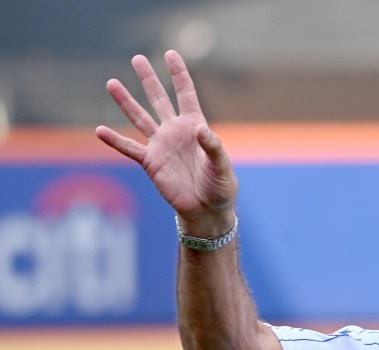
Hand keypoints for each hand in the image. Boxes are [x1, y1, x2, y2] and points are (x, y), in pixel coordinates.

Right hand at [95, 50, 237, 236]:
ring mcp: (161, 145)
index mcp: (195, 126)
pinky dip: (115, 141)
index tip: (170, 54)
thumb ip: (212, 147)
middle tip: (138, 58)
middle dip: (149, 79)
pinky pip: (130, 149)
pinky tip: (99, 130)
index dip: (179, 74)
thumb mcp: (222, 166)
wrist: (207, 209)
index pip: (186, 94)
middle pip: (159, 99)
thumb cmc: (220, 186)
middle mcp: (175, 131)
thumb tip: (201, 130)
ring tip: (112, 83)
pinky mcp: (151, 163)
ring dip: (126, 102)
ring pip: (140, 118)